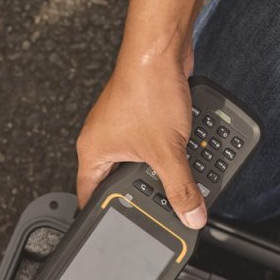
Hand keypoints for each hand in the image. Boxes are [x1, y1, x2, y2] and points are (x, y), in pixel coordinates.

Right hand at [76, 57, 205, 228]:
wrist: (160, 51)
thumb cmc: (147, 90)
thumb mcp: (168, 151)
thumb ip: (181, 188)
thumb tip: (190, 215)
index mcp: (93, 152)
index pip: (89, 196)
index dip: (104, 214)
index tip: (115, 228)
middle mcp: (101, 139)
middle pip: (117, 180)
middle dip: (140, 191)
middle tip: (156, 206)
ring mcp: (120, 125)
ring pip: (137, 160)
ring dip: (157, 167)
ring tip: (173, 175)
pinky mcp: (139, 113)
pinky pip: (150, 141)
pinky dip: (166, 148)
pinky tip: (181, 149)